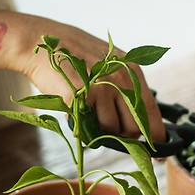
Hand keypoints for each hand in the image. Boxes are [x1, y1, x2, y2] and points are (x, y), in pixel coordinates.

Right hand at [15, 16, 165, 142]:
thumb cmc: (76, 57)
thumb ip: (126, 88)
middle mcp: (120, 80)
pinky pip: (88, 128)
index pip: (151, 113)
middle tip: (109, 127)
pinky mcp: (79, 98)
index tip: (154, 152)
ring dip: (100, 130)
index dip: (154, 136)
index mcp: (131, 72)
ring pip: (111, 131)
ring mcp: (100, 89)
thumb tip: (140, 125)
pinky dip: (82, 126)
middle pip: (135, 128)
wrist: (40, 43)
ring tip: (88, 111)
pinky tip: (74, 108)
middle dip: (124, 136)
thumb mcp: (110, 64)